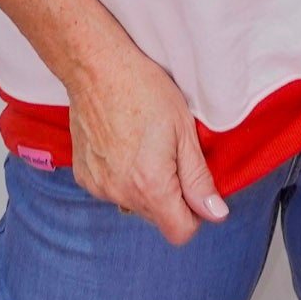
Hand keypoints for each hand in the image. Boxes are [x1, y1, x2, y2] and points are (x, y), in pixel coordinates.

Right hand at [65, 32, 229, 245]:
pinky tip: (122, 143)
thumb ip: (199, 178)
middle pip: (157, 216)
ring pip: (134, 203)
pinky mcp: (84, 176)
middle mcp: (120, 194)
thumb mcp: (184, 129)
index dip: (195, 213)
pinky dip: (121, 175)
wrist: (96, 67)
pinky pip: (112, 189)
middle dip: (170, 195)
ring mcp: (98, 186)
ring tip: (144, 144)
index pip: (180, 232)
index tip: (195, 186)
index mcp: (151, 185)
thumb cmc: (143, 89)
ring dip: (144, 185)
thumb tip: (216, 213)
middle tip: (170, 152)